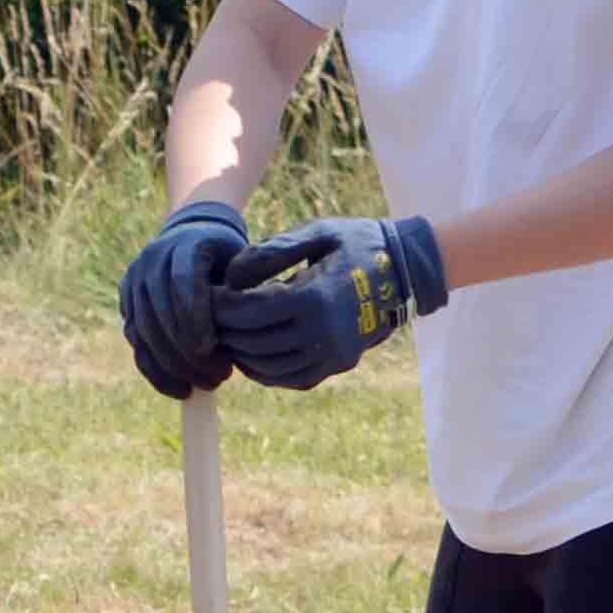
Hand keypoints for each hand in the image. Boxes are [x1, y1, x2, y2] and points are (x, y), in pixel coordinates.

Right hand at [120, 200, 248, 399]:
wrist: (193, 235)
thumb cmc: (229, 258)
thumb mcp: (243, 264)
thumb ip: (243, 291)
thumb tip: (245, 328)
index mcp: (184, 244)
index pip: (183, 281)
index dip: (194, 317)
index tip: (210, 349)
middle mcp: (151, 260)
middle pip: (160, 311)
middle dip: (186, 350)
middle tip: (218, 378)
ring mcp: (133, 281)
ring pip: (143, 330)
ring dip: (173, 365)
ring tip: (205, 386)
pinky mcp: (126, 302)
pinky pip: (136, 342)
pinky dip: (155, 370)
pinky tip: (179, 390)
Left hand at [219, 214, 448, 391]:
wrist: (406, 269)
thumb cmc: (355, 244)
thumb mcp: (316, 234)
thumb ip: (270, 252)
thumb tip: (229, 277)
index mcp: (315, 297)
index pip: (249, 311)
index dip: (220, 306)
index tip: (205, 294)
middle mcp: (324, 333)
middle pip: (254, 342)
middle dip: (224, 330)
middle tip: (207, 316)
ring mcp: (334, 354)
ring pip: (269, 367)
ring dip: (240, 354)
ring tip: (225, 333)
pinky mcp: (339, 365)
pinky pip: (292, 379)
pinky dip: (265, 372)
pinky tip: (250, 355)